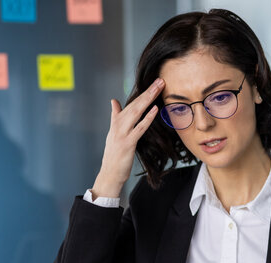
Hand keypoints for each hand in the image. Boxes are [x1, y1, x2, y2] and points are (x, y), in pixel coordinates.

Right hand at [92, 78, 164, 198]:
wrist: (109, 174)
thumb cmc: (115, 155)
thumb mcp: (114, 133)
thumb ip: (115, 116)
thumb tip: (114, 101)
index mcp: (117, 122)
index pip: (132, 104)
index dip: (143, 93)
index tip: (154, 83)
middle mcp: (118, 125)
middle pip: (135, 104)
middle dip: (148, 91)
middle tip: (160, 80)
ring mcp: (122, 133)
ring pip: (136, 112)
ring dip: (148, 99)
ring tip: (159, 88)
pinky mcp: (127, 143)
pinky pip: (139, 128)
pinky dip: (147, 118)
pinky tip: (154, 109)